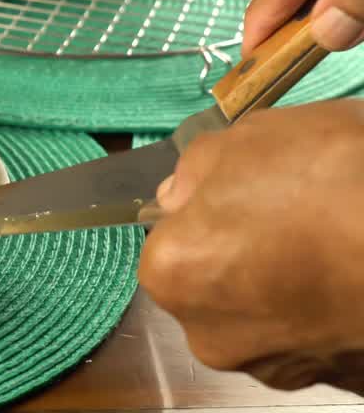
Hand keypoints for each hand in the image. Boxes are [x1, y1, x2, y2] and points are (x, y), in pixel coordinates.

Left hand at [140, 99, 363, 392]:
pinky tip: (354, 269)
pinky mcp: (333, 380)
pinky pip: (314, 333)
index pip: (172, 236)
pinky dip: (327, 305)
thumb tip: (181, 192)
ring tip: (336, 237)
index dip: (210, 206)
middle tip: (298, 211)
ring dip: (288, 280)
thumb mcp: (253, 138)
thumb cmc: (337, 182)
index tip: (250, 189)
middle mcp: (209, 333)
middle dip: (246, 248)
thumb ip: (199, 167)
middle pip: (214, 280)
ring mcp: (274, 365)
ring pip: (265, 310)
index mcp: (173, 272)